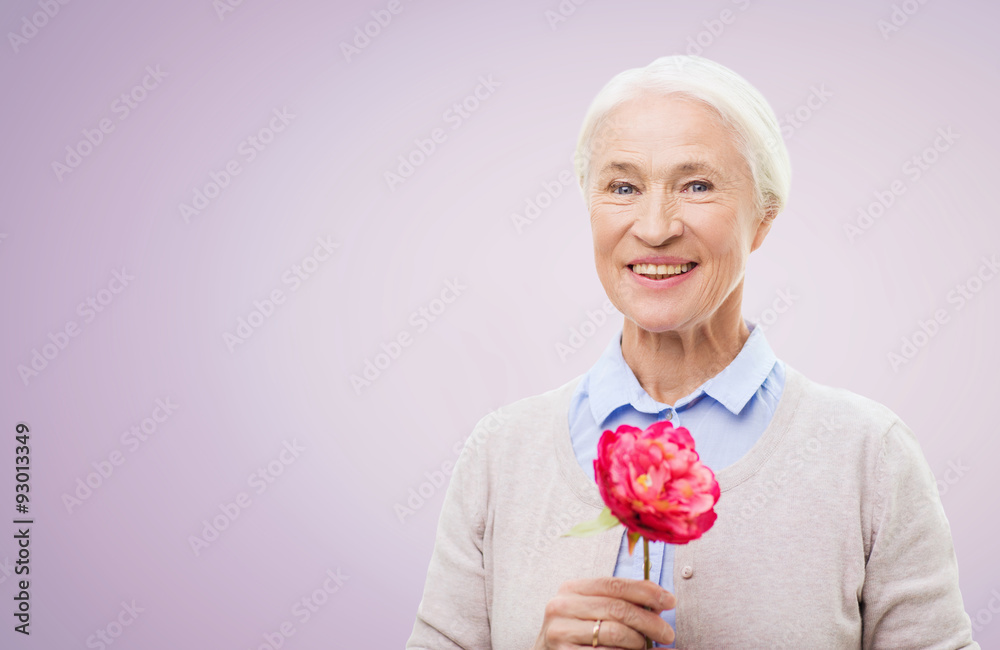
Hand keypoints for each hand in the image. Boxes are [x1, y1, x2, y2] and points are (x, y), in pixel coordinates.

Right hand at [532, 576, 675, 648]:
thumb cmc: (576, 633)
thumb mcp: (591, 611)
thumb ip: (619, 602)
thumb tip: (660, 601)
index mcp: (571, 589)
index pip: (614, 584)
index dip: (646, 590)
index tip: (669, 600)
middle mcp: (561, 606)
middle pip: (617, 608)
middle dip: (649, 621)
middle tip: (668, 633)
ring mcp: (560, 632)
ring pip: (614, 633)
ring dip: (639, 642)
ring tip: (647, 646)